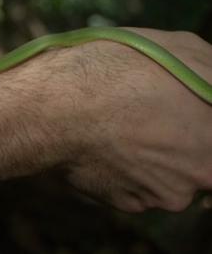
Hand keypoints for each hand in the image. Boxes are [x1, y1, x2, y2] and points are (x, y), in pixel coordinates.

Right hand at [61, 28, 211, 211]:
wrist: (57, 109)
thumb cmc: (116, 73)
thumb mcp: (179, 48)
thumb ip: (208, 73)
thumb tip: (211, 89)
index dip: (202, 127)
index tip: (188, 117)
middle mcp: (202, 171)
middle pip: (202, 161)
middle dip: (183, 141)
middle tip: (151, 118)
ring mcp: (167, 194)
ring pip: (171, 176)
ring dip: (154, 157)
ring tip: (119, 128)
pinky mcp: (132, 205)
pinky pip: (140, 189)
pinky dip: (127, 171)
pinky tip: (104, 147)